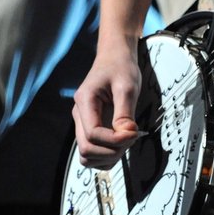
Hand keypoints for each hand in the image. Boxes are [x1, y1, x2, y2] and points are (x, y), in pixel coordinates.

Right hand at [73, 39, 142, 167]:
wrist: (114, 57)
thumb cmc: (121, 67)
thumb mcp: (127, 86)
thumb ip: (125, 112)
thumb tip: (126, 135)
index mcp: (85, 101)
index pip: (93, 134)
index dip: (114, 141)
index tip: (134, 134)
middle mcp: (79, 114)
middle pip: (86, 149)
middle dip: (112, 151)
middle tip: (132, 138)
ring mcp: (82, 123)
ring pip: (86, 156)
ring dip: (108, 157)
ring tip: (126, 141)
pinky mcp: (89, 127)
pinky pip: (92, 152)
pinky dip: (106, 155)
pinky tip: (121, 143)